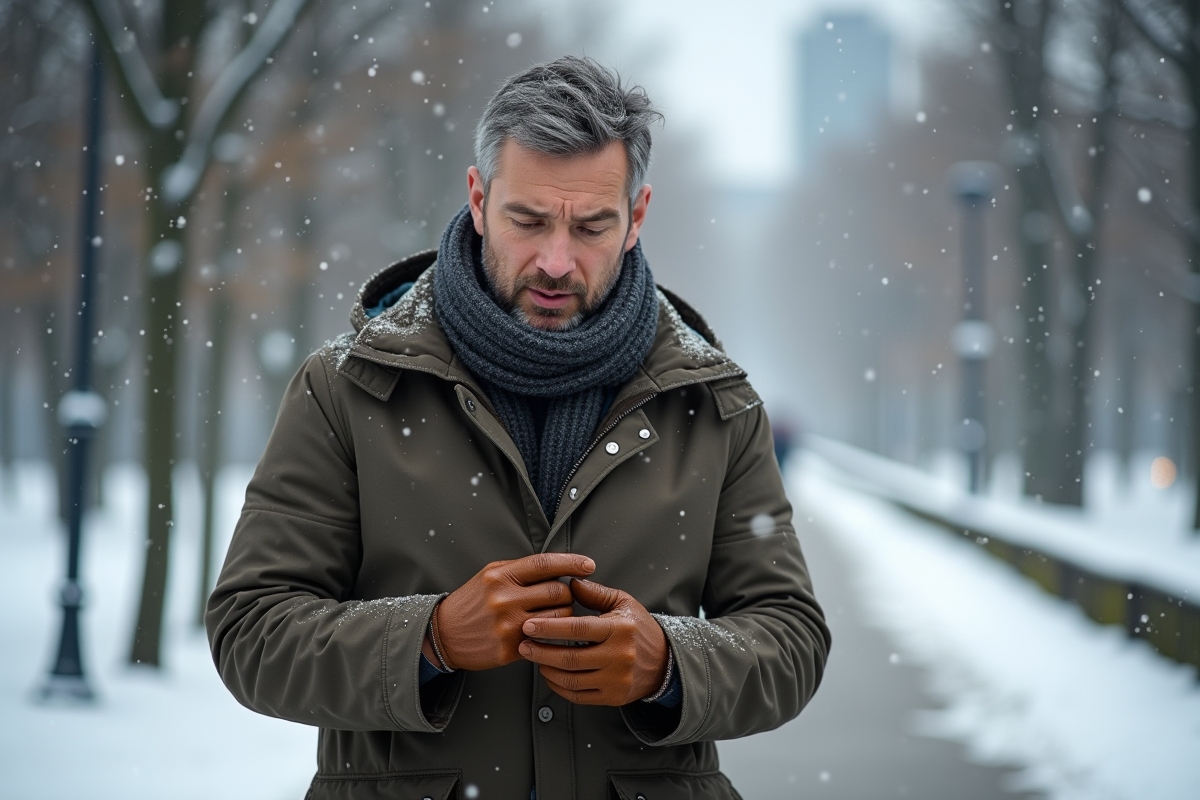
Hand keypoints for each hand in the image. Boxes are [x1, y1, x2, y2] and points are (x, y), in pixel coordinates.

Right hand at [433, 553, 595, 670]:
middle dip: (568, 595)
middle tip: (562, 599)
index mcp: (500, 575)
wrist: (443, 634)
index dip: (571, 562)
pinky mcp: (510, 648)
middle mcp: (504, 598)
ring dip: (565, 617)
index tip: (589, 565)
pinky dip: (551, 636)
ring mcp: (507, 625)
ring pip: (559, 617)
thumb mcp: (490, 575)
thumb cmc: (473, 602)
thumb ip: (521, 570)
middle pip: (558, 592)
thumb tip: (560, 567)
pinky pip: (546, 640)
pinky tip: (545, 634)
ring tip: (554, 617)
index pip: (544, 564)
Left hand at [518, 578, 667, 705]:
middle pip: (571, 658)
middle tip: (523, 644)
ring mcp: (616, 680)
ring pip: (572, 679)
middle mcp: (619, 656)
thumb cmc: (638, 627)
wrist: (663, 662)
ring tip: (534, 657)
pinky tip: (549, 674)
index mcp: (619, 629)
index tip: (528, 624)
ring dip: (547, 669)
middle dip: (541, 652)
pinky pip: (578, 696)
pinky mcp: (613, 698)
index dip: (550, 628)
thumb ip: (595, 593)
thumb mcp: (622, 603)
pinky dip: (558, 686)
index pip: (578, 629)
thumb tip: (569, 582)